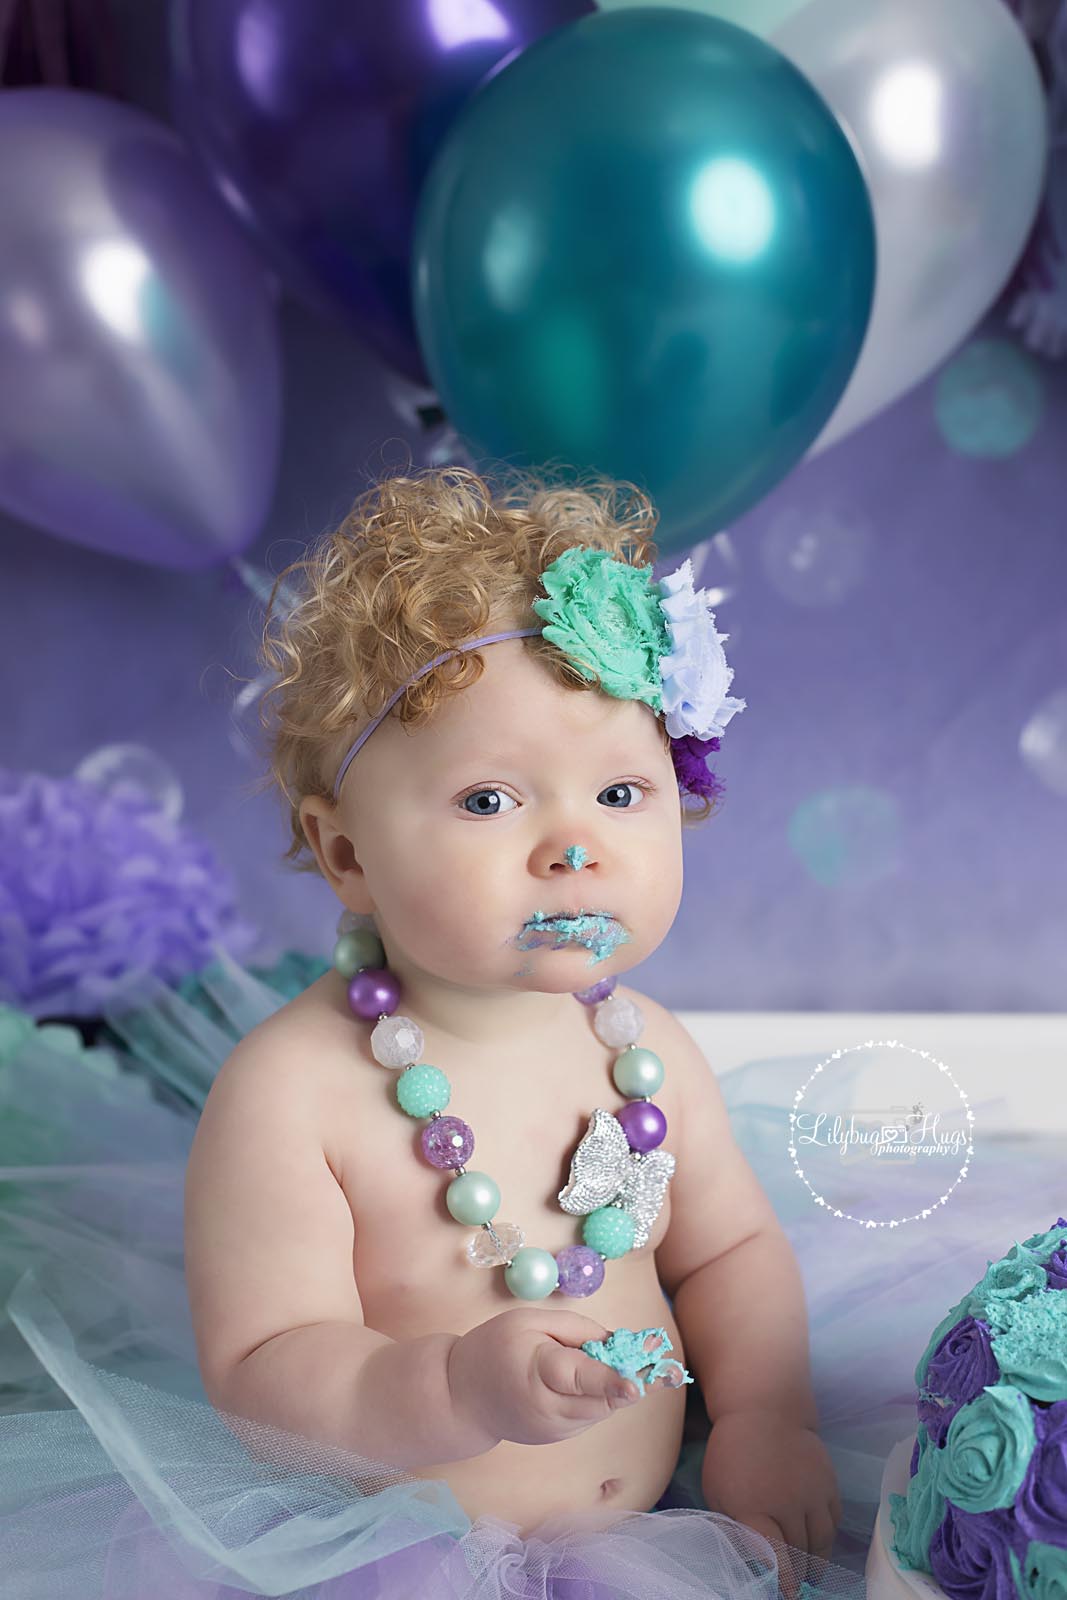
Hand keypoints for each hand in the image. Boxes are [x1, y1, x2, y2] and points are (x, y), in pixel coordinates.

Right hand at [447, 1307, 642, 1447]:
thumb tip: (618, 1343)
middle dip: (633, 1381)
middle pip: (602, 1399)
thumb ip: (576, 1329)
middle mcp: (548, 1410)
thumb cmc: (494, 1348)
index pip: (578, 1377)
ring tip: (631, 1362)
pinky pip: (591, 1413)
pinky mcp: (559, 1437)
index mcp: (537, 1373)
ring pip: (603, 1408)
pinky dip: (600, 1396)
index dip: (609, 1380)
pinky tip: (593, 1377)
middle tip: (665, 1366)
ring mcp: (554, 1430)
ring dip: (619, 1387)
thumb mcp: (528, 1321)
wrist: (461, 1398)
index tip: (636, 1383)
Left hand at [700, 1409, 842, 1599]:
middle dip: (798, 1575)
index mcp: (755, 1506)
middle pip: (800, 1552)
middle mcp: (788, 1502)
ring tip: (811, 1576)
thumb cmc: (731, 1453)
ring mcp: (812, 1492)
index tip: (785, 1594)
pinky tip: (819, 1546)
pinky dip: (828, 1538)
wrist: (764, 1409)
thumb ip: (734, 1527)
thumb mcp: (718, 1491)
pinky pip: (834, 1521)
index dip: (783, 1580)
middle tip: (796, 1589)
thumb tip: (753, 1561)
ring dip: (817, 1563)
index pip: (776, 1556)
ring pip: (821, 1541)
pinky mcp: (828, 1483)